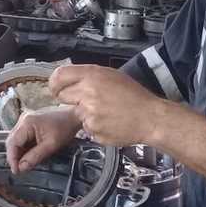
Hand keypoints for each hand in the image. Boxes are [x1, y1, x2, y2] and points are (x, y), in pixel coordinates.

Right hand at [6, 105, 81, 173]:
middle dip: (14, 156)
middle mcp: (23, 119)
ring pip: (16, 140)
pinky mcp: (30, 123)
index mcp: (27, 123)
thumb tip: (21, 167)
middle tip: (19, 169)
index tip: (16, 170)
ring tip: (24, 163)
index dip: (12, 158)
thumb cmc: (65, 127)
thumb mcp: (51, 145)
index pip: (12, 143)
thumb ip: (35, 157)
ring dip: (19, 152)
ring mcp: (26, 120)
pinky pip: (22, 137)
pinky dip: (24, 147)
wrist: (74, 116)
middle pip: (12, 141)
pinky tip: (29, 154)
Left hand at [48, 64, 164, 145]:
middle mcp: (87, 93)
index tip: (56, 89)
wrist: (150, 118)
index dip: (55, 83)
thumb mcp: (112, 75)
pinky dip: (95, 126)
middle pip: (63, 96)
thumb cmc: (134, 95)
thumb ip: (89, 76)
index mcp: (92, 76)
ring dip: (86, 114)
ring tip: (106, 112)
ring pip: (76, 113)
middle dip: (72, 99)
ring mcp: (88, 114)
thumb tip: (70, 79)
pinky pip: (86, 128)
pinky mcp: (92, 131)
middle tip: (89, 101)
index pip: (59, 76)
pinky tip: (110, 123)